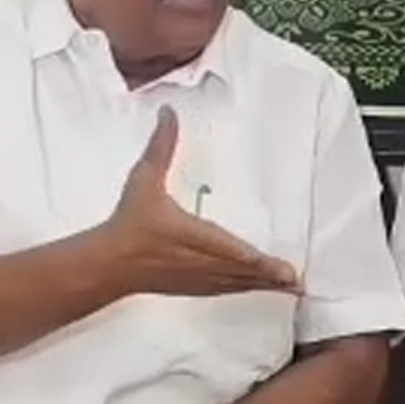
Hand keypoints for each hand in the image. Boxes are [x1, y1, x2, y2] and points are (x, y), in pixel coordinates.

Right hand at [103, 108, 300, 297]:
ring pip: (236, 283)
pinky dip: (247, 289)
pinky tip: (261, 287)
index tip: (279, 267)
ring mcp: (196, 278)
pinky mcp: (194, 287)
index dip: (253, 259)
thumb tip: (169, 114)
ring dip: (263, 285)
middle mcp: (196, 261)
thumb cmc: (129, 223)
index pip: (226, 249)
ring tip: (291, 286)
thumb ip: (161, 147)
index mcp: (188, 235)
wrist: (108, 264)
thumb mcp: (144, 180)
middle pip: (239, 271)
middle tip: (296, 279)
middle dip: (268, 275)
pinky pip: (226, 289)